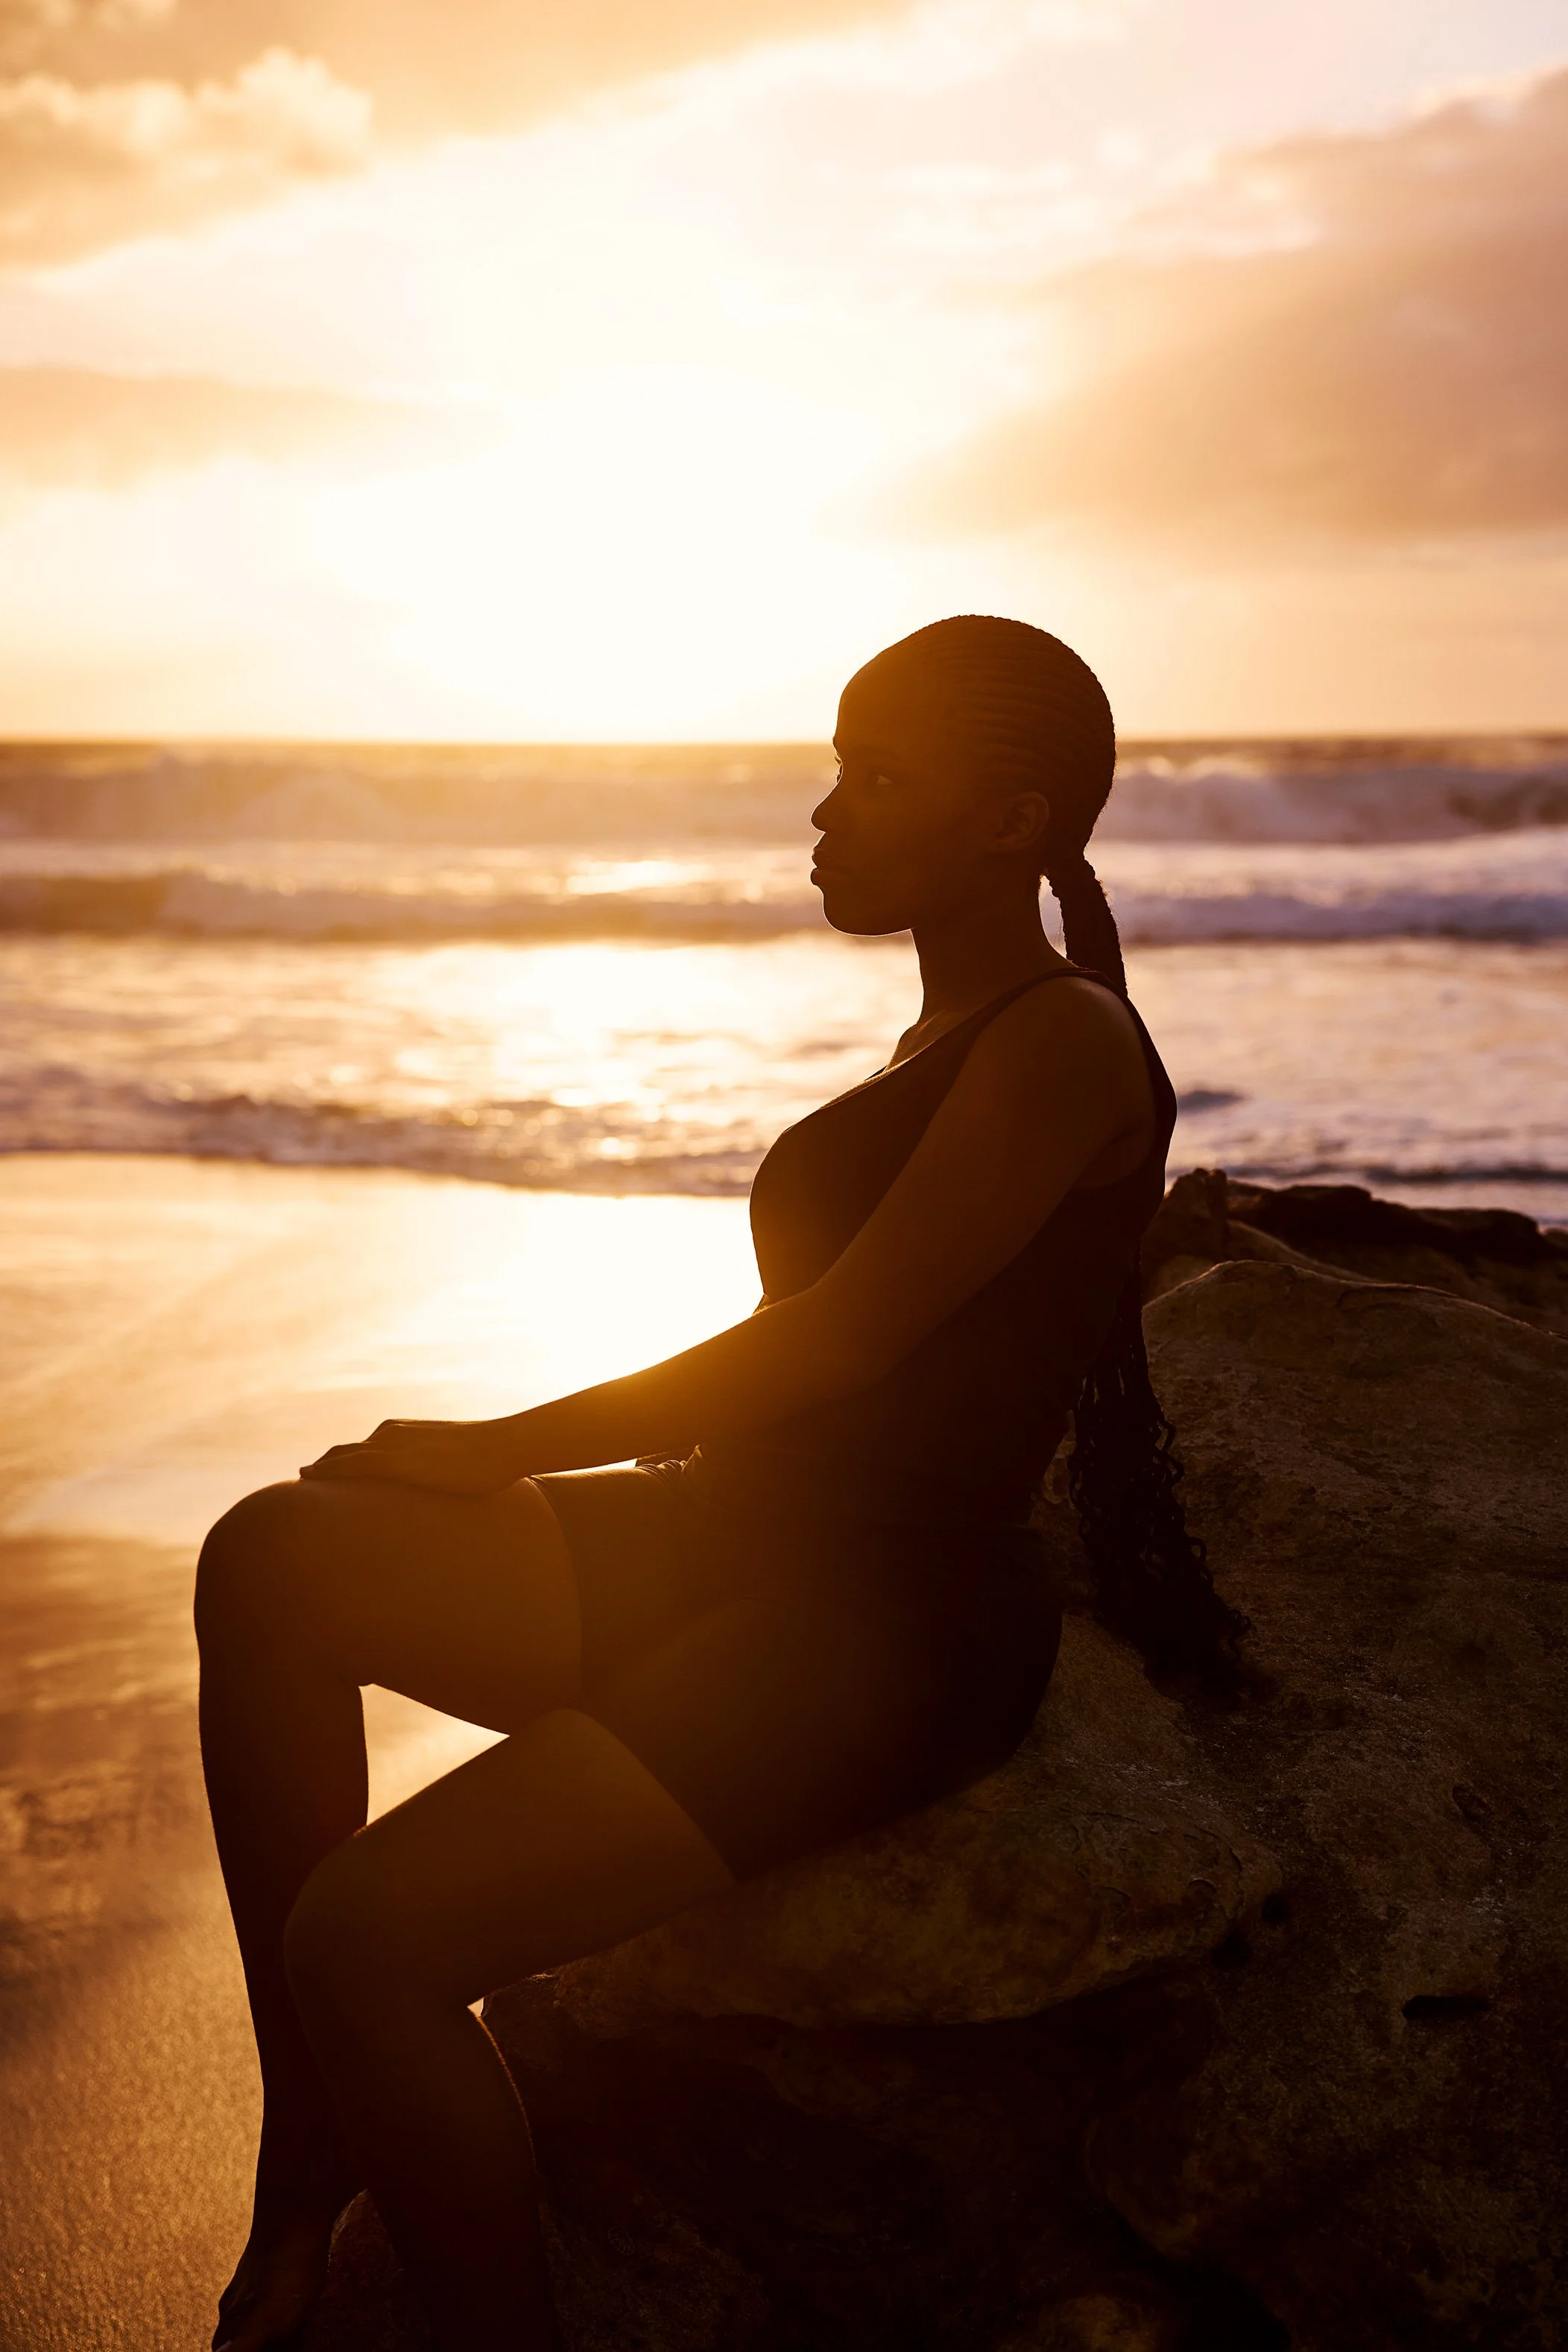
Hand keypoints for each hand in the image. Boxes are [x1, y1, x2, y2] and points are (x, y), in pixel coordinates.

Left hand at [299, 1417, 525, 1495]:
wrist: (502, 1444)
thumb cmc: (490, 1457)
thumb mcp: (457, 1463)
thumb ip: (442, 1472)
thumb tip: (449, 1488)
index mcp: (402, 1432)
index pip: (362, 1448)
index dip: (340, 1462)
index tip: (323, 1476)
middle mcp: (389, 1434)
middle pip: (344, 1452)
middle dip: (324, 1467)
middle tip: (303, 1483)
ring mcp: (390, 1446)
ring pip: (340, 1458)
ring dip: (319, 1472)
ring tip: (298, 1487)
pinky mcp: (394, 1462)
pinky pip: (349, 1468)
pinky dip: (326, 1475)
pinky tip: (308, 1484)